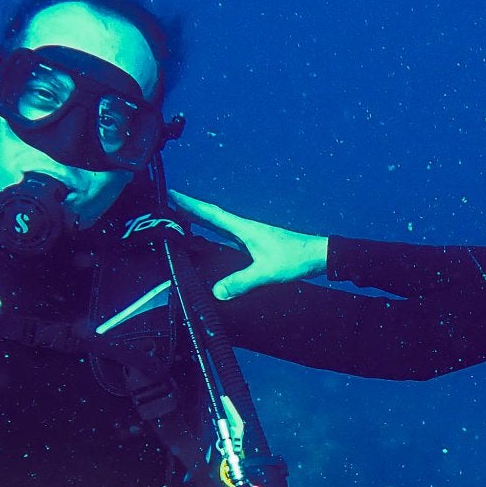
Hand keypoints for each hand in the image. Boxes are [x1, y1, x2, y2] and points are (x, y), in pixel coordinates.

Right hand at [169, 191, 329, 300]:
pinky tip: (209, 238)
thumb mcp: (267, 272)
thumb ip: (242, 281)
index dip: (189, 204)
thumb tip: (216, 292)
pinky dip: (213, 232)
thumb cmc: (295, 259)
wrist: (318, 255)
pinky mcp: (254, 244)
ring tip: (181, 217)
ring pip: (219, 224)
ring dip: (200, 219)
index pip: (211, 213)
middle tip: (167, 202)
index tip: (171, 194)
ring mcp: (249, 235)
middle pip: (211, 216)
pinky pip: (227, 235)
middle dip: (189, 208)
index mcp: (244, 229)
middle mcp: (244, 228)